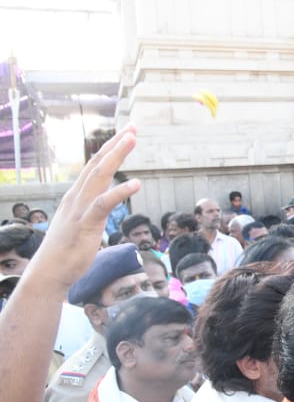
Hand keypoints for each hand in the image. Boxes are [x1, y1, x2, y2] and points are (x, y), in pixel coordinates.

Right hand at [24, 126, 139, 289]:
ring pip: (99, 176)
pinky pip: (104, 204)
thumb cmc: (66, 252)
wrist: (49, 273)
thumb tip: (101, 208)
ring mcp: (80, 209)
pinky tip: (136, 183)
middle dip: (115, 144)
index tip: (126, 134)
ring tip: (132, 139)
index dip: (110, 149)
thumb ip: (91, 212)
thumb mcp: (80, 224)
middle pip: (97, 164)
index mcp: (76, 196)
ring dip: (116, 156)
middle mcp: (76, 197)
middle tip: (133, 128)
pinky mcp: (86, 224)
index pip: (94, 166)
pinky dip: (120, 192)